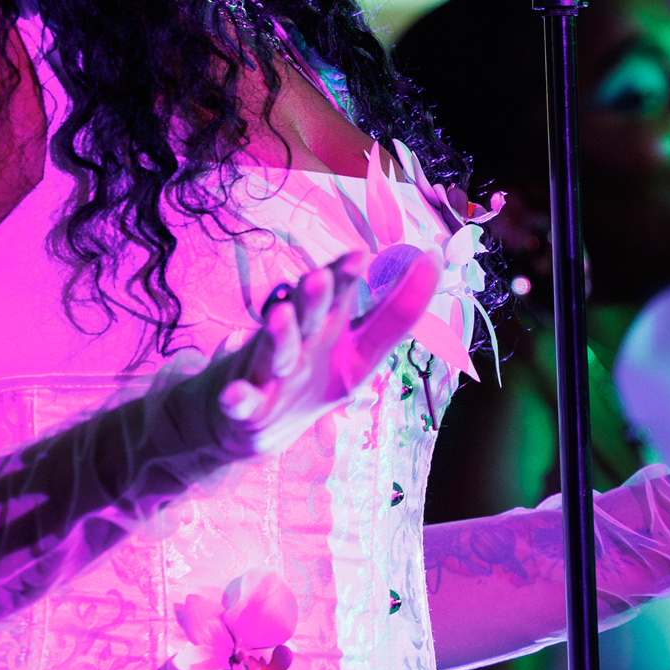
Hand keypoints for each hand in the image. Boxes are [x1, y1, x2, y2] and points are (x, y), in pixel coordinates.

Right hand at [221, 245, 442, 453]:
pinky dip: (237, 398)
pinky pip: (242, 400)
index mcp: (332, 324)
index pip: (348, 292)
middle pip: (309, 311)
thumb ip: (394, 313)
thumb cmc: (314, 371)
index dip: (360, 276)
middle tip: (322, 276)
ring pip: (276, 348)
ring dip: (279, 333)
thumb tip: (434, 260)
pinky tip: (235, 394)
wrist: (253, 416)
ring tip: (280, 315)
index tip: (400, 254)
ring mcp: (272, 370)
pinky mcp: (248, 404)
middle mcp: (302, 338)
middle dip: (315, 294)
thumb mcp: (360, 348)